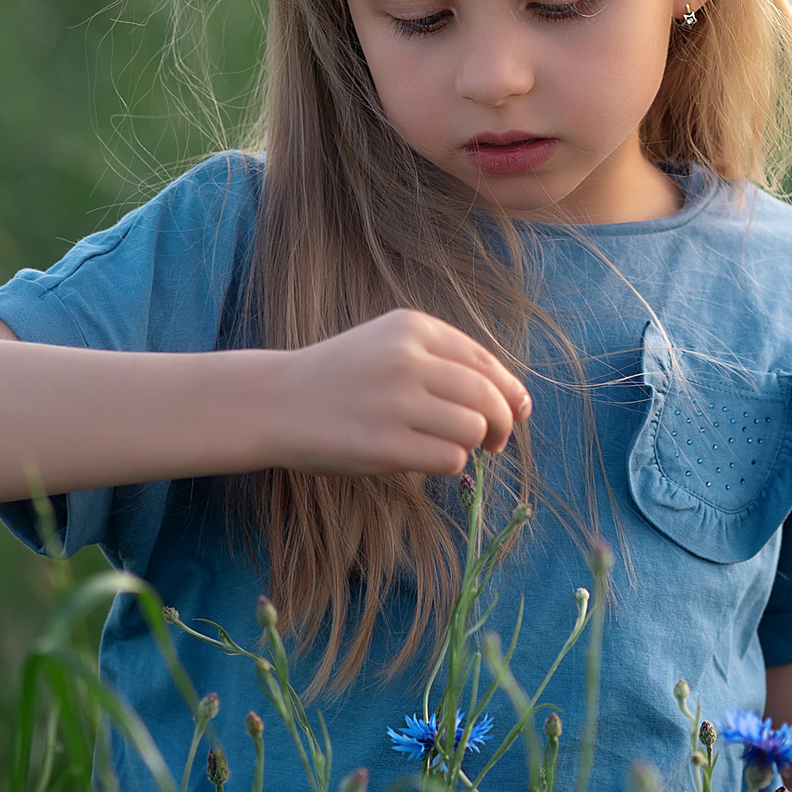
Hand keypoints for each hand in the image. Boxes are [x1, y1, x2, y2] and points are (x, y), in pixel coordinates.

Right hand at [265, 309, 532, 476]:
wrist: (275, 402)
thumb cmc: (340, 379)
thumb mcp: (389, 345)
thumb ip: (444, 361)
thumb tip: (515, 401)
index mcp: (413, 327)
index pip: (485, 362)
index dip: (509, 391)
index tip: (515, 411)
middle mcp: (408, 359)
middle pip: (488, 396)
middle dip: (502, 423)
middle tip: (495, 441)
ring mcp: (396, 402)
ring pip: (473, 429)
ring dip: (470, 444)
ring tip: (445, 445)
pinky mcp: (385, 446)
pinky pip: (450, 459)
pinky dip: (448, 464)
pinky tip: (424, 459)